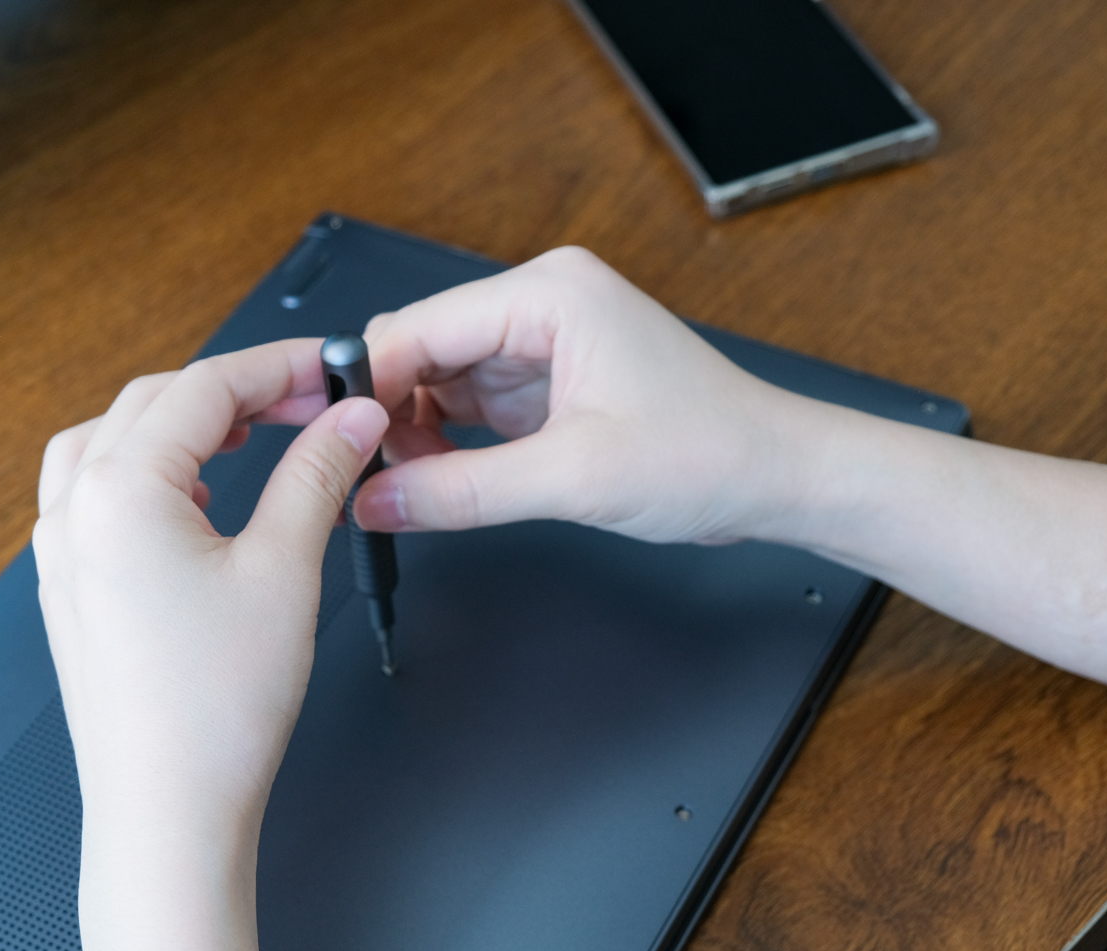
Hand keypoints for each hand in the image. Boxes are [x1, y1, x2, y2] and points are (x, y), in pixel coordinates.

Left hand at [33, 339, 387, 950]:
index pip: (204, 388)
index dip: (278, 369)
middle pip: (154, 403)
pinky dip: (146, 472)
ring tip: (247, 440)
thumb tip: (349, 417)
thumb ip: (317, 475)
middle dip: (236, 393)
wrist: (167, 812)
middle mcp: (73, 511)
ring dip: (181, 426)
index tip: (333, 372)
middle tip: (311, 405)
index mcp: (118, 491)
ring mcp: (61, 552)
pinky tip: (196, 501)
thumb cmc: (214, 712)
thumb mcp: (285, 571)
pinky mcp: (69, 590)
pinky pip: (95, 494)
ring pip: (112, 442)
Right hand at [351, 246, 817, 544]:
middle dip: (387, 412)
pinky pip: (467, 407)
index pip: (420, 326)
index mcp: (550, 294)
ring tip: (409, 488)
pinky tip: (438, 481)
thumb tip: (376, 502)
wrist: (777, 479)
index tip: (329, 437)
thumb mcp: (572, 479)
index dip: (367, 384)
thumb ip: (460, 492)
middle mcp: (542, 305)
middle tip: (364, 474)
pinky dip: (444, 444)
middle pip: (420, 349)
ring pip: (437, 381)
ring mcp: (543, 344)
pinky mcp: (546, 385)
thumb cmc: (711, 453)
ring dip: (414, 433)